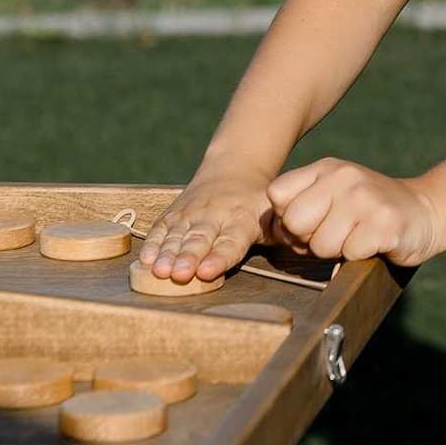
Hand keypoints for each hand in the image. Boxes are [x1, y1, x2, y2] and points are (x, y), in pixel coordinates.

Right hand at [138, 168, 278, 283]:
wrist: (232, 169)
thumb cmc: (256, 203)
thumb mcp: (273, 214)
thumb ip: (283, 231)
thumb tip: (299, 243)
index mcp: (242, 219)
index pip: (230, 241)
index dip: (219, 257)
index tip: (207, 271)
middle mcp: (215, 215)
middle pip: (200, 239)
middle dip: (188, 257)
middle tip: (180, 275)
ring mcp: (192, 213)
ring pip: (178, 235)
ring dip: (167, 254)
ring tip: (159, 271)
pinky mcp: (175, 213)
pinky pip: (162, 228)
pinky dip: (153, 243)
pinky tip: (146, 259)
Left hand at [265, 157, 445, 268]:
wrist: (426, 210)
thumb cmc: (367, 212)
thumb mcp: (333, 195)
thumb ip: (302, 206)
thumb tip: (277, 233)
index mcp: (326, 169)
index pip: (277, 194)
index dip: (286, 220)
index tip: (309, 225)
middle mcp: (344, 177)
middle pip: (295, 223)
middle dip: (309, 240)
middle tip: (333, 236)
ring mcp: (365, 198)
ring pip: (321, 245)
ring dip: (337, 252)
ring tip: (356, 237)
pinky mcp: (384, 224)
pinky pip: (349, 254)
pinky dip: (359, 257)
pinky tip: (374, 244)